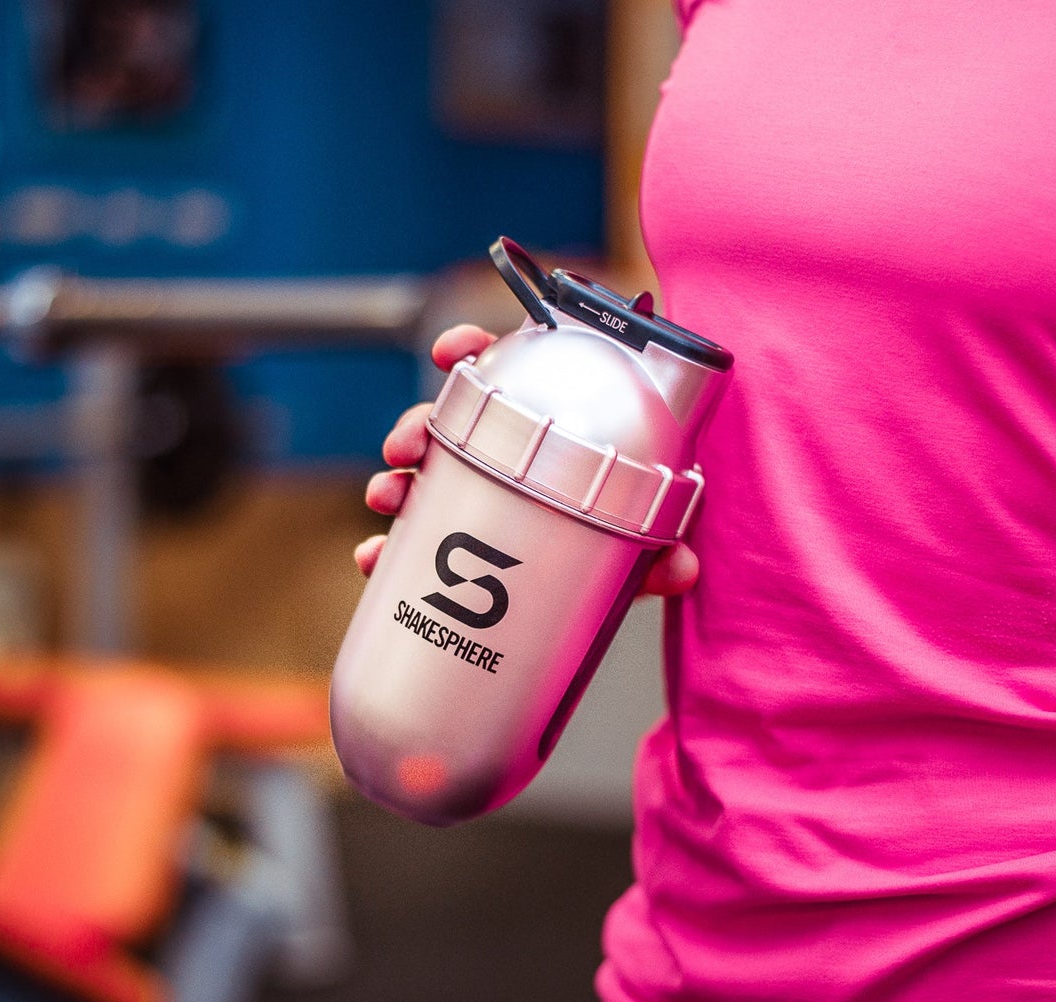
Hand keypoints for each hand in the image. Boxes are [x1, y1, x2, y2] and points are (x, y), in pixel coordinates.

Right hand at [353, 323, 699, 596]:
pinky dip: (387, 548)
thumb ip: (661, 554)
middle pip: (448, 419)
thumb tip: (681, 568)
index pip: (507, 370)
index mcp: (546, 426)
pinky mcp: (451, 545)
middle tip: (408, 446)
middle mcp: (503, 455)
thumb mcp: (647, 543)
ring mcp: (474, 498)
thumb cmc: (630, 541)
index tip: (449, 350)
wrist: (604, 599)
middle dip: (416, 424)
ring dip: (394, 479)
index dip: (472, 348)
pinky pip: (410, 539)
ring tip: (388, 498)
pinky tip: (374, 558)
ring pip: (420, 475)